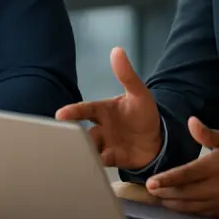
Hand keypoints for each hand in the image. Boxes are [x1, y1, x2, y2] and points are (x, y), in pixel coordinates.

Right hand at [55, 47, 162, 169]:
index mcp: (103, 110)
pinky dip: (94, 165)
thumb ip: (127, 75)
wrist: (158, 139)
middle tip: (64, 139)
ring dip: (84, 151)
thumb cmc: (144, 114)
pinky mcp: (111, 159)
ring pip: (89, 148)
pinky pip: (99, 163)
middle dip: (74, 136)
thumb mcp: (139, 93)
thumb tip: (117, 50)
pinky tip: (91, 168)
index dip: (73, 112)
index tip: (60, 114)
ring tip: (79, 155)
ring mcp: (104, 144)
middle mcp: (100, 127)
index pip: (85, 110)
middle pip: (82, 132)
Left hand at [145, 117, 218, 216]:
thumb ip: (208, 134)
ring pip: (188, 206)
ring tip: (157, 196)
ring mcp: (218, 202)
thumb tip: (191, 121)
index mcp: (216, 166)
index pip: (186, 174)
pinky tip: (175, 204)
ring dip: (171, 203)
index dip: (167, 179)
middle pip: (183, 193)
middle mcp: (216, 187)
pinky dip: (184, 210)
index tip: (151, 181)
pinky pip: (198, 213)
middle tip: (148, 189)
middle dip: (163, 193)